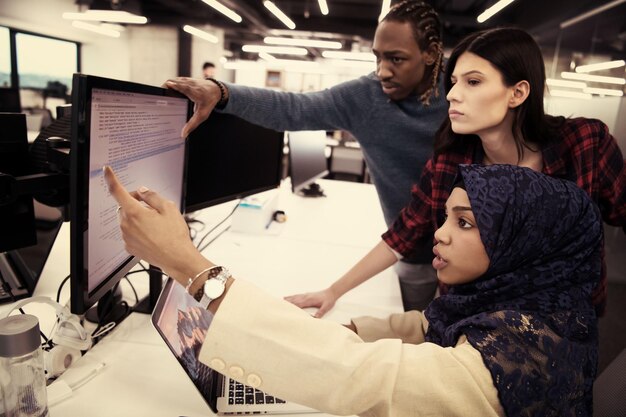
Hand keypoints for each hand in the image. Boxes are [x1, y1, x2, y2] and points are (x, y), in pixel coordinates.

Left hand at [103, 166, 208, 282]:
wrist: (177, 259)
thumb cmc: (174, 235)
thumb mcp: (169, 208)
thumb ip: (152, 196)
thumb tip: (142, 192)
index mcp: (135, 213)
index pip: (117, 191)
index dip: (111, 179)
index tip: (107, 171)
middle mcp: (126, 225)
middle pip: (125, 206)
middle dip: (136, 203)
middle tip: (153, 209)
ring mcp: (126, 237)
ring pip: (127, 219)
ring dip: (137, 218)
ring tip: (156, 225)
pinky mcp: (129, 247)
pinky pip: (129, 232)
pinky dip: (137, 230)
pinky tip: (152, 235)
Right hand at [164, 77, 222, 137]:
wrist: (216, 90)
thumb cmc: (209, 102)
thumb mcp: (202, 115)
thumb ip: (193, 124)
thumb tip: (183, 134)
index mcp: (196, 92)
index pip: (185, 87)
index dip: (177, 85)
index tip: (169, 84)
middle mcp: (192, 84)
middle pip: (177, 82)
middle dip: (166, 86)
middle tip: (159, 94)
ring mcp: (188, 80)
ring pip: (175, 80)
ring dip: (167, 85)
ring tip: (161, 94)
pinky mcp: (185, 79)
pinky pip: (176, 80)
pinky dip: (171, 84)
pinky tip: (166, 91)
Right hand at [284, 288, 336, 317]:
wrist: (331, 292)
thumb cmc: (329, 300)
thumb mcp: (326, 307)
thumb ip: (321, 312)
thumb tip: (316, 318)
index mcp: (309, 300)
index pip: (298, 304)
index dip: (291, 307)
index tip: (285, 309)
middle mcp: (306, 297)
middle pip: (294, 300)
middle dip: (286, 303)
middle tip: (278, 306)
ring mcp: (305, 295)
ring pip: (294, 297)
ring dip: (287, 300)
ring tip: (279, 302)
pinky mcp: (306, 294)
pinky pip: (297, 295)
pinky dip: (291, 297)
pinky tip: (287, 297)